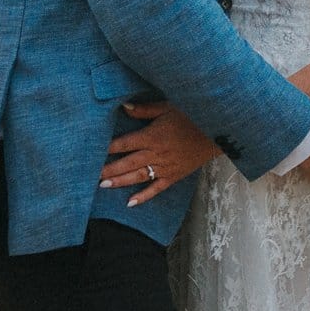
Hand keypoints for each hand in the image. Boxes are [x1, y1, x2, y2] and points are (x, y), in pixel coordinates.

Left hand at [98, 100, 217, 207]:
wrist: (218, 132)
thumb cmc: (192, 116)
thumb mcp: (168, 107)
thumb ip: (145, 110)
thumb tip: (123, 107)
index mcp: (152, 136)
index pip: (124, 143)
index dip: (108, 147)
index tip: (93, 151)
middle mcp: (156, 154)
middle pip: (127, 163)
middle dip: (108, 169)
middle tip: (91, 175)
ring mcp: (165, 167)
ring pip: (138, 177)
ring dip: (120, 181)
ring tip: (103, 186)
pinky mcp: (174, 176)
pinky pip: (156, 189)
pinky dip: (143, 196)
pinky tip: (130, 203)